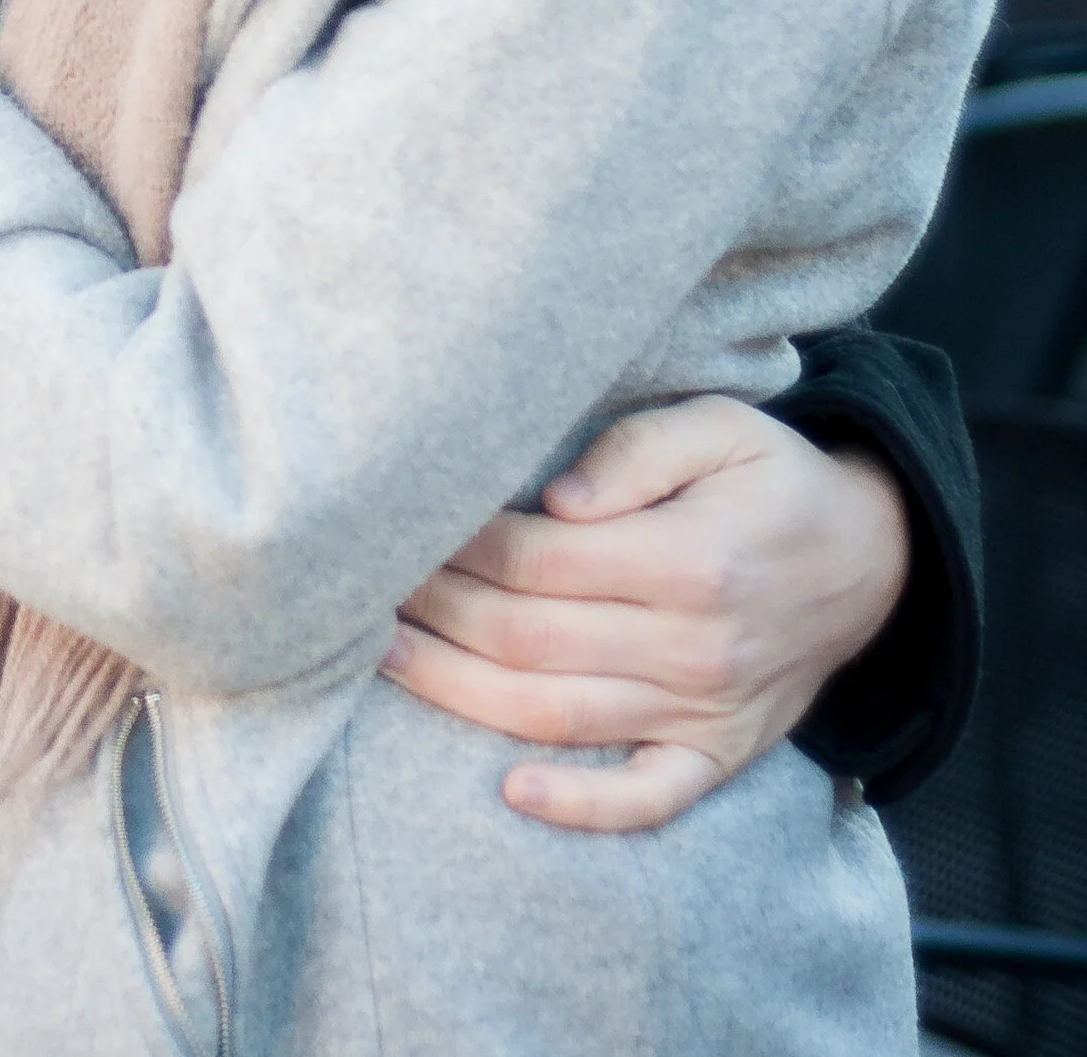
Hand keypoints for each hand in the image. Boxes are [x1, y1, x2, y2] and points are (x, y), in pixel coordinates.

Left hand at [381, 395, 910, 832]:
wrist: (870, 559)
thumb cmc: (773, 480)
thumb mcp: (719, 427)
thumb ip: (634, 454)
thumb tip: (554, 502)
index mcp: (688, 558)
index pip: (539, 559)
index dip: (459, 544)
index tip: (401, 523)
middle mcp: (693, 645)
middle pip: (529, 637)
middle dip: (435, 610)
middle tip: (363, 584)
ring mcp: (703, 711)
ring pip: (557, 715)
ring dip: (458, 691)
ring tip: (382, 657)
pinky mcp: (716, 756)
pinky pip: (644, 799)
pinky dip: (581, 805)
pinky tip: (511, 790)